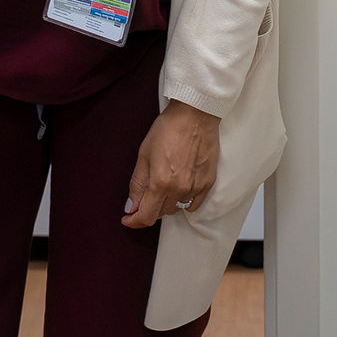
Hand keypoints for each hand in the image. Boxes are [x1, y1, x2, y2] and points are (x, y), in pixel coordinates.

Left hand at [122, 100, 219, 228]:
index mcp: (160, 183)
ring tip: (165, 183)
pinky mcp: (208, 182)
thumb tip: (132, 206)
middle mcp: (179, 190)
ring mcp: (195, 187)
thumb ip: (137, 184)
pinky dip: (184, 200)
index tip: (128, 219)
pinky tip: (180, 187)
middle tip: (146, 193)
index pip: (146, 216)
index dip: (134, 221)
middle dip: (150, 207)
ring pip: (176, 208)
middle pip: (161, 213)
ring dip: (167, 202)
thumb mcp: (144, 154)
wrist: (195, 115)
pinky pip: (193, 203)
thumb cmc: (168, 129)